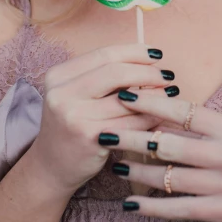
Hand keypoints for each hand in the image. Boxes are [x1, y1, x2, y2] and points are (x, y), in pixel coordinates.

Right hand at [29, 44, 172, 197]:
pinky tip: (162, 116)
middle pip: (116, 72)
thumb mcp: (77, 95)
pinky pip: (131, 123)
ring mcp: (73, 116)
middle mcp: (61, 93)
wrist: (51, 168)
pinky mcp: (89, 138)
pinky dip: (151, 118)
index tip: (156, 55)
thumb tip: (150, 62)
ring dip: (155, 96)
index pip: (104, 55)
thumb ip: (104, 77)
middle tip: (168, 77)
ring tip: (170, 94)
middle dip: (148, 72)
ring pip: (128, 100)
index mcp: (59, 76)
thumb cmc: (72, 127)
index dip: (135, 52)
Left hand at [99, 91, 221, 221]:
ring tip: (113, 166)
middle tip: (105, 133)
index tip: (124, 96)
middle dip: (133, 139)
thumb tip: (155, 114)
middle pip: (169, 144)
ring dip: (136, 172)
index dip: (151, 104)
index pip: (184, 112)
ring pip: (169, 177)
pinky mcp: (220, 212)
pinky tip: (129, 203)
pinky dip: (151, 207)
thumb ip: (200, 126)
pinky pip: (177, 208)